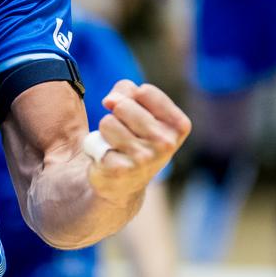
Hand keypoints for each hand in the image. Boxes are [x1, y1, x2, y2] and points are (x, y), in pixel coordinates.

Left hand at [86, 79, 190, 200]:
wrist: (122, 185)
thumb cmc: (133, 138)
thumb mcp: (139, 109)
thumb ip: (126, 91)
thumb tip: (110, 100)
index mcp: (179, 125)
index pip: (145, 91)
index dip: (132, 99)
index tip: (136, 115)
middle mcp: (166, 143)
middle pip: (123, 105)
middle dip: (117, 115)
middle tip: (124, 134)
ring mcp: (145, 158)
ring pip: (108, 121)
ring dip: (106, 131)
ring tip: (116, 145)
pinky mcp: (121, 169)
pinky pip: (96, 141)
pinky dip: (96, 147)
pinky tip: (108, 159)